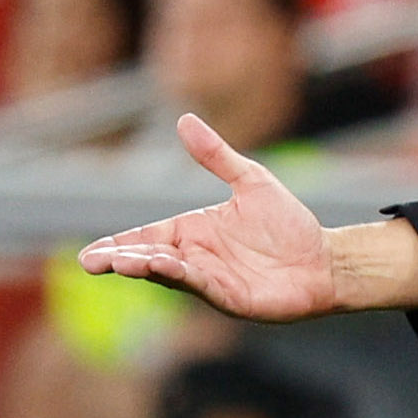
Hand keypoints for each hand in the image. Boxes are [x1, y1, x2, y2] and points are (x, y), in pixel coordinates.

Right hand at [77, 114, 344, 321]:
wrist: (326, 260)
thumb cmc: (289, 225)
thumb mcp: (251, 181)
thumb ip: (216, 156)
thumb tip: (184, 119)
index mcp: (192, 232)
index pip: (145, 238)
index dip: (118, 246)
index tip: (91, 254)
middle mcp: (196, 258)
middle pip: (149, 259)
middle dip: (122, 260)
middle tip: (94, 262)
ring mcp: (212, 280)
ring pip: (171, 274)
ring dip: (147, 268)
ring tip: (124, 262)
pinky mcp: (232, 298)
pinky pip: (203, 285)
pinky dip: (184, 277)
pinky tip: (166, 268)